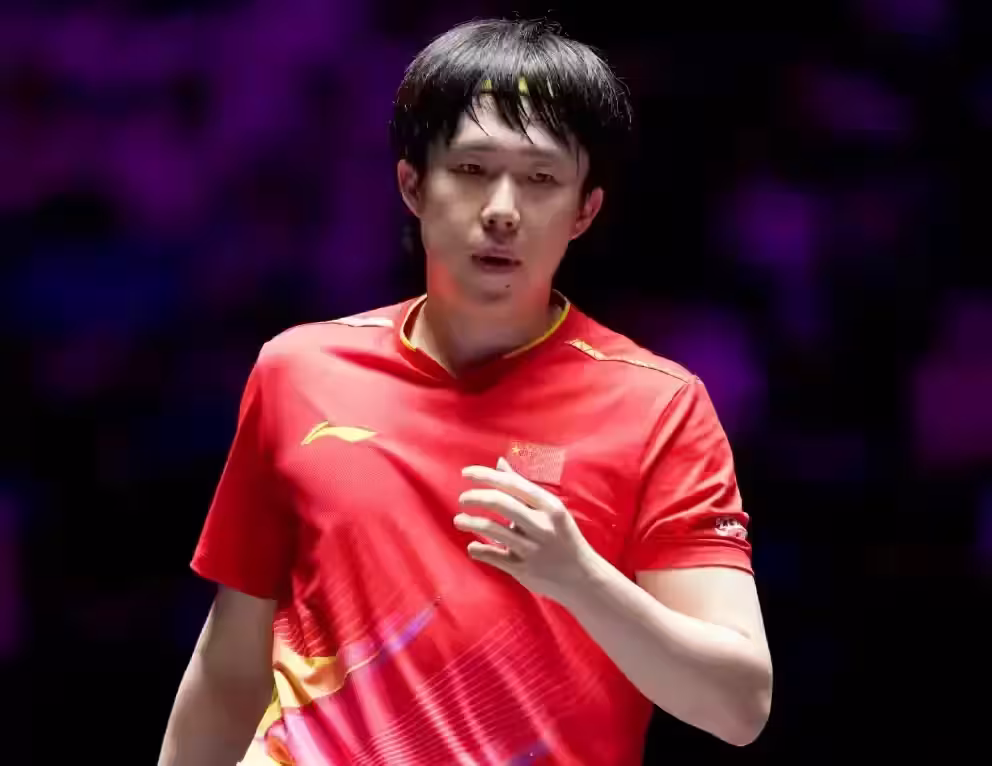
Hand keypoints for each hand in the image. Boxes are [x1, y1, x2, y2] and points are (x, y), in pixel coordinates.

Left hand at [454, 457, 600, 602]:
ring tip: (459, 520)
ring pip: (492, 529)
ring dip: (470, 522)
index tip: (466, 473)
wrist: (582, 577)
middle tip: (462, 499)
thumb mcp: (549, 509)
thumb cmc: (562, 537)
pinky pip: (493, 556)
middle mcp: (542, 525)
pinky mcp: (523, 569)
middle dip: (475, 497)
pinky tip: (473, 546)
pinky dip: (478, 549)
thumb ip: (522, 488)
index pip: (512, 484)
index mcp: (549, 506)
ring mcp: (532, 548)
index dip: (486, 475)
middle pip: (500, 502)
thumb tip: (499, 463)